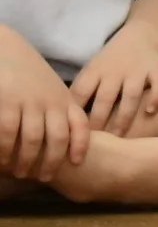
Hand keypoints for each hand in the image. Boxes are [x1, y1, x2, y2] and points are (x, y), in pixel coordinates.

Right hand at [0, 34, 88, 181]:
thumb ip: (57, 108)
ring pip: (35, 139)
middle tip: (45, 178)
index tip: (78, 162)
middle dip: (53, 161)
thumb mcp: (49, 88)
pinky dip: (7, 149)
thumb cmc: (28, 71)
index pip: (80, 125)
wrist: (6, 48)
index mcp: (64, 98)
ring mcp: (30, 102)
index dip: (80, 145)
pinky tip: (3, 160)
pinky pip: (11, 132)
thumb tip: (62, 132)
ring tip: (22, 172)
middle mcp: (51, 102)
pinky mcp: (9, 103)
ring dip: (28, 160)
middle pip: (59, 138)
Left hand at [68, 36, 157, 135]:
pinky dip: (156, 97)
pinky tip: (150, 111)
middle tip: (95, 142)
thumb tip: (64, 123)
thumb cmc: (111, 62)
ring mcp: (138, 70)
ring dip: (124, 116)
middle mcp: (116, 70)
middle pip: (105, 98)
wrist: (142, 36)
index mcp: (95, 71)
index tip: (71, 134)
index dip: (75, 114)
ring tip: (119, 136)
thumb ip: (82, 92)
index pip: (81, 93)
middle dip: (99, 121)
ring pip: (131, 95)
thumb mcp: (92, 71)